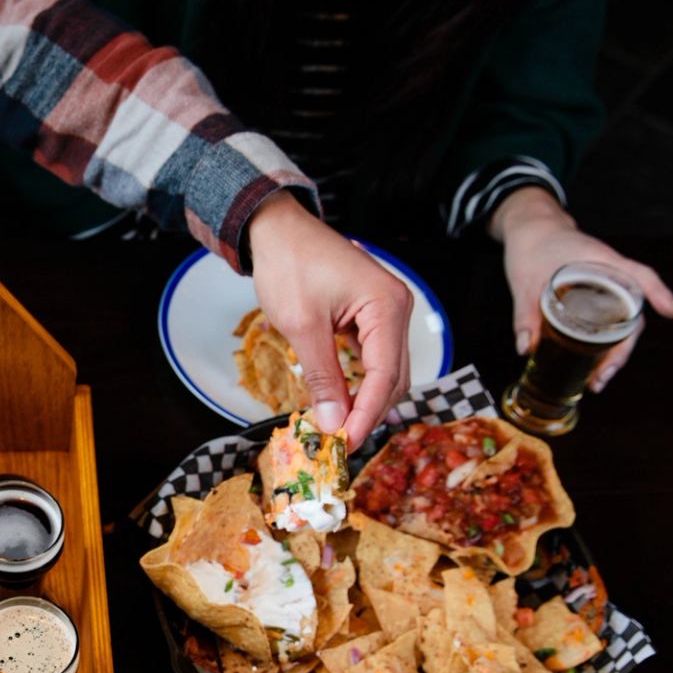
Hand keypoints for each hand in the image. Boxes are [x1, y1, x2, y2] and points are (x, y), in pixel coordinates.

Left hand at [244, 193, 411, 443]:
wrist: (276, 230)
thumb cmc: (288, 266)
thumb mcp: (302, 326)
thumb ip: (321, 376)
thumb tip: (334, 422)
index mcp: (387, 306)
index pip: (386, 374)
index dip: (368, 413)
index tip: (348, 442)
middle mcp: (396, 308)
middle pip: (394, 376)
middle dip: (369, 411)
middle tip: (341, 442)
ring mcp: (386, 312)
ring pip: (386, 370)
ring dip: (365, 400)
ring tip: (339, 427)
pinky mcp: (371, 316)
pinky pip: (373, 357)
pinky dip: (359, 382)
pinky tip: (342, 402)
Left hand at [491, 188, 672, 391]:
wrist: (528, 232)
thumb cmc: (531, 249)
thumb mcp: (523, 282)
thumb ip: (525, 315)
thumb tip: (526, 349)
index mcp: (601, 261)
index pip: (640, 275)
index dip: (659, 293)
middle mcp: (609, 275)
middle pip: (631, 314)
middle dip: (622, 350)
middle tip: (603, 377)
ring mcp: (603, 287)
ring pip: (620, 323)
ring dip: (613, 353)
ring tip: (597, 381)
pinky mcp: (594, 297)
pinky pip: (608, 322)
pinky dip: (603, 345)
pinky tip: (592, 365)